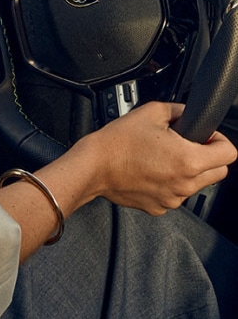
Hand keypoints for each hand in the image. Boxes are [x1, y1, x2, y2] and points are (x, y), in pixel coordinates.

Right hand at [70, 101, 237, 215]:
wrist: (94, 166)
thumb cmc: (118, 141)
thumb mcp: (152, 111)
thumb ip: (179, 110)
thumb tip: (189, 114)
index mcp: (188, 160)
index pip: (229, 154)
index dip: (220, 140)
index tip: (207, 136)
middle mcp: (185, 184)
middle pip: (219, 173)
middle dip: (209, 157)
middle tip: (188, 144)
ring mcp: (173, 199)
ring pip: (196, 184)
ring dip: (188, 171)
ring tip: (162, 157)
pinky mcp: (160, 207)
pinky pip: (175, 194)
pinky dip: (169, 183)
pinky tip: (151, 170)